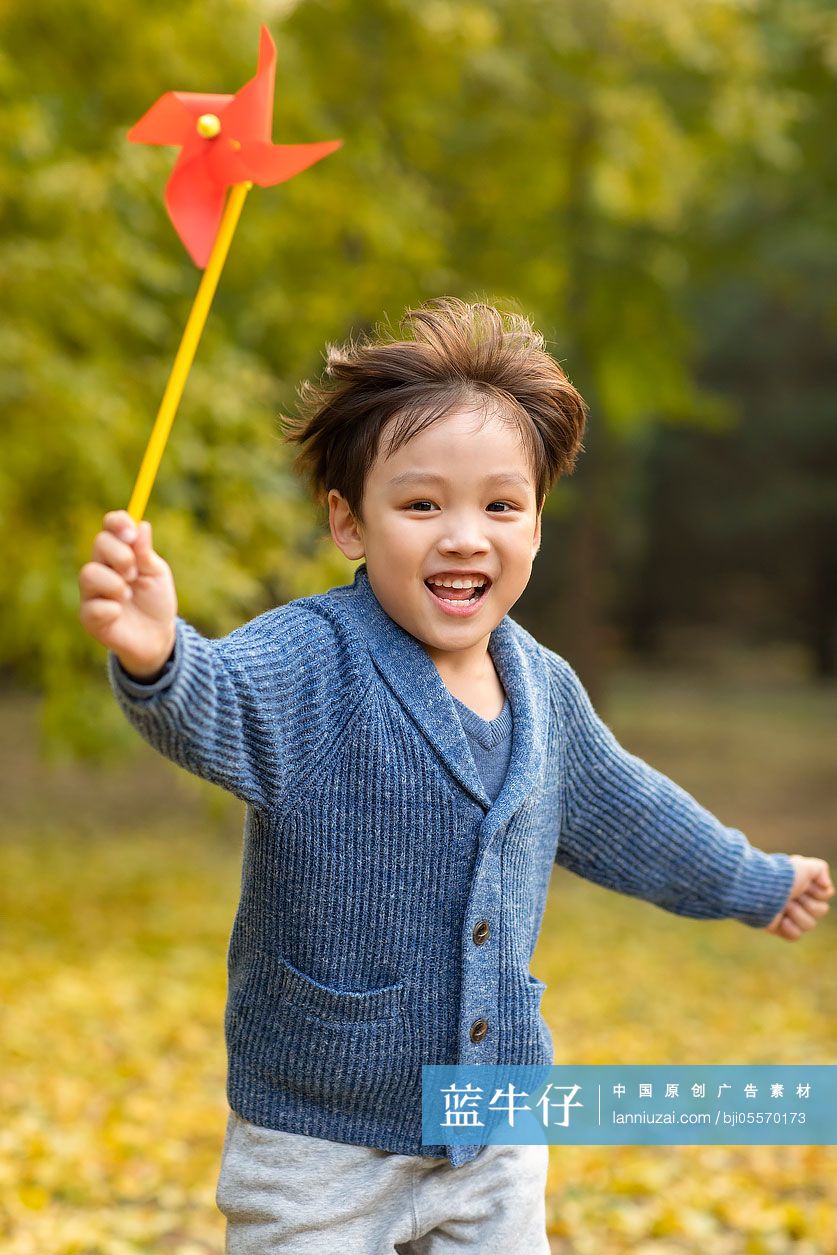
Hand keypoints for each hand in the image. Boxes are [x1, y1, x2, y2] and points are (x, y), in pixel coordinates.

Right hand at [79, 510, 177, 675]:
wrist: (158, 636)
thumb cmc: (156, 602)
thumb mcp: (157, 574)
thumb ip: (146, 553)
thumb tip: (142, 525)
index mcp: (118, 553)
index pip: (110, 527)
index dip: (118, 523)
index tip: (131, 532)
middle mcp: (101, 568)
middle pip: (99, 543)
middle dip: (121, 556)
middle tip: (134, 574)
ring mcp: (92, 591)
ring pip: (89, 573)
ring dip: (114, 583)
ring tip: (128, 596)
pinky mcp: (89, 616)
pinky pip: (93, 605)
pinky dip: (112, 608)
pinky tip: (120, 614)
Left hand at [765, 856, 833, 941]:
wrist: (758, 890)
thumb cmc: (781, 877)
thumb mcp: (803, 865)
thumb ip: (819, 869)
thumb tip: (826, 885)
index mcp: (803, 885)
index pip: (825, 895)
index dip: (818, 892)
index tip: (805, 886)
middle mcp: (798, 899)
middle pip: (821, 911)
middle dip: (808, 904)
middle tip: (792, 896)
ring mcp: (788, 914)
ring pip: (809, 925)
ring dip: (797, 914)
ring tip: (783, 906)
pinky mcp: (779, 927)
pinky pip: (795, 936)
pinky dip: (789, 928)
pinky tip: (780, 920)